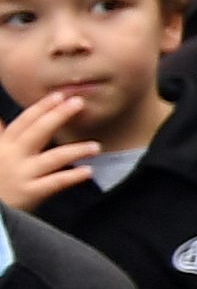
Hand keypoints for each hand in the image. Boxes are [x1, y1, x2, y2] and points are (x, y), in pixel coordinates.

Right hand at [0, 94, 98, 209]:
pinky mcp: (29, 193)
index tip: (59, 95)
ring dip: (75, 150)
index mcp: (3, 146)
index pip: (24, 122)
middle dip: (58, 115)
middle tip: (78, 103)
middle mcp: (12, 157)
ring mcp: (21, 175)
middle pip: (37, 132)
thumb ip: (0, 136)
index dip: (42, 107)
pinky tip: (88, 172)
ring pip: (52, 158)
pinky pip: (54, 183)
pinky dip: (72, 177)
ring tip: (95, 146)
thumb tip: (1, 118)